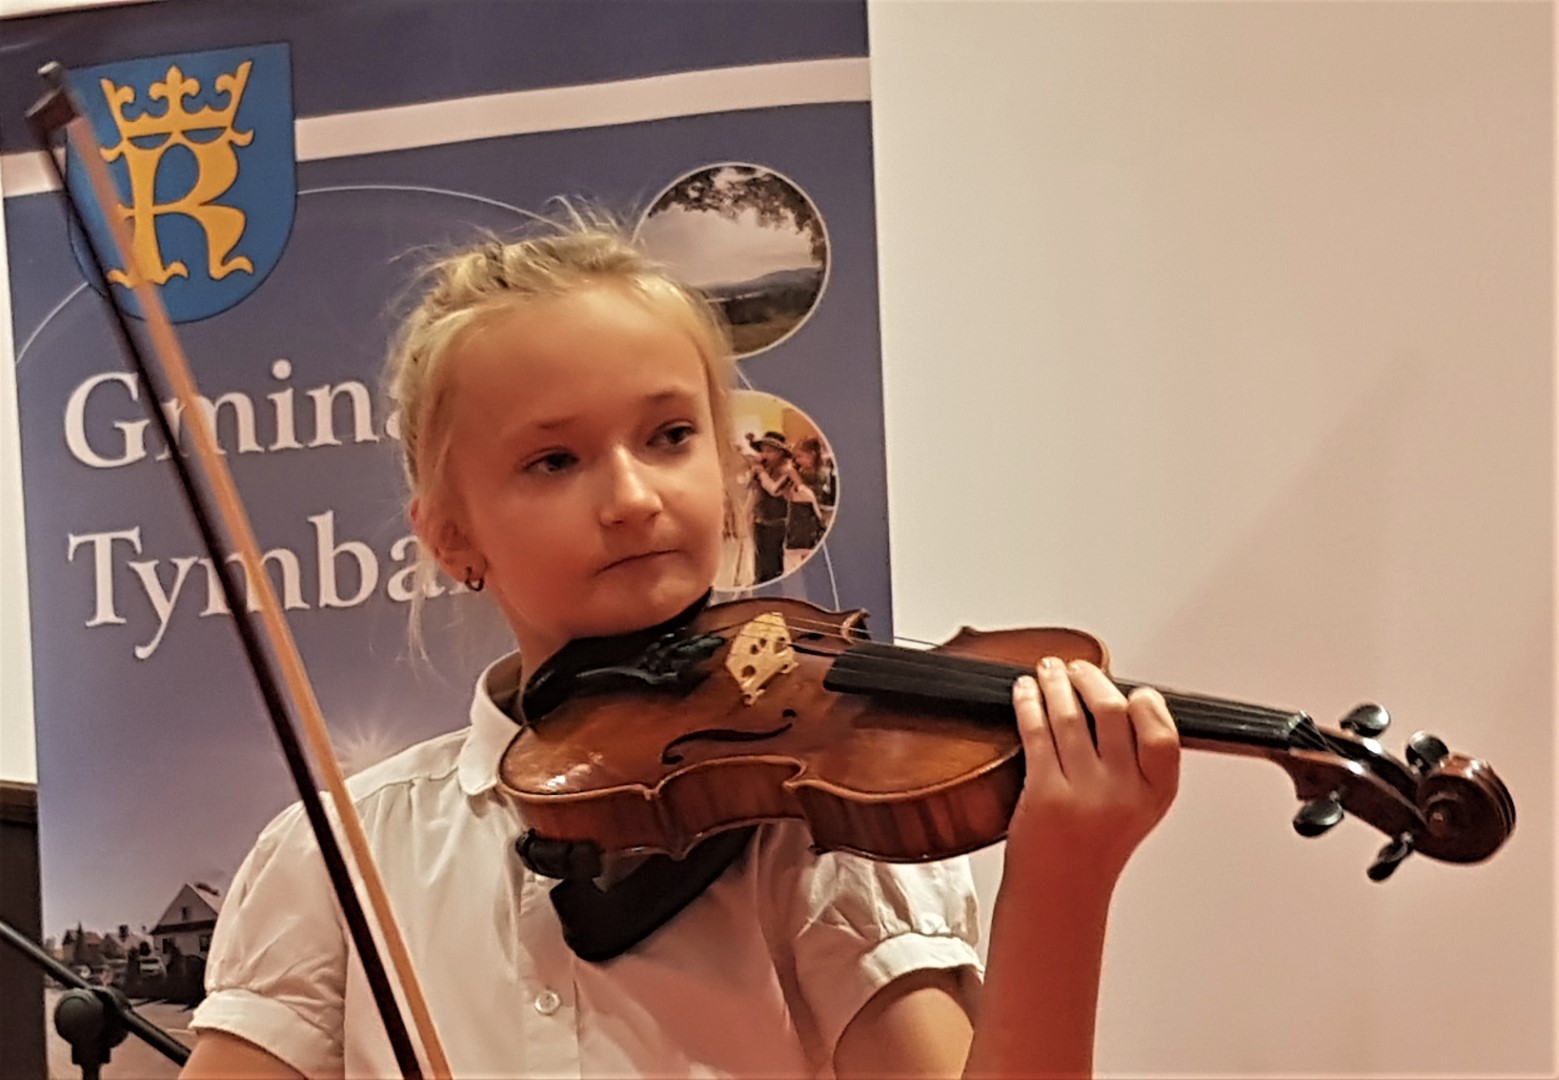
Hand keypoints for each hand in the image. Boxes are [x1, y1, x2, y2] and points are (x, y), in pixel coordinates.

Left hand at [1006, 657, 1179, 888]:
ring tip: (1046, 670)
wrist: (1058, 895)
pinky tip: (1023, 692)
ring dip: (1054, 683)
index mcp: (1155, 795)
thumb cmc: (1090, 849)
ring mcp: (1084, 794)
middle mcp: (1123, 793)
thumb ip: (1135, 765)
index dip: (1147, 703)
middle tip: (1076, 667)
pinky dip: (1028, 702)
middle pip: (1112, 711)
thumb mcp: (1134, 810)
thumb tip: (1116, 701)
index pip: (1162, 734)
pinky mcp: (1044, 794)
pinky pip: (1036, 731)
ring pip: (1070, 715)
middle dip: (1090, 678)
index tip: (1131, 689)